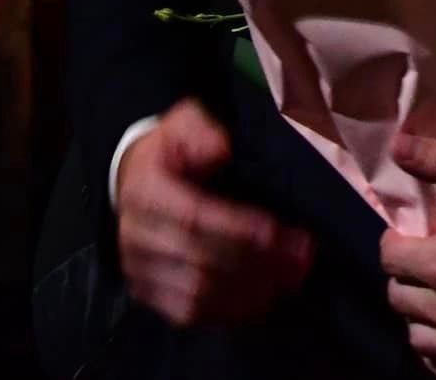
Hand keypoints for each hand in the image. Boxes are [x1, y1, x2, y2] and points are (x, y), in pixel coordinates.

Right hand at [116, 98, 314, 326]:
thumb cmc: (171, 150)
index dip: (238, 228)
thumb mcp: (184, 123)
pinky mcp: (147, 292)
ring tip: (290, 280)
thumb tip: (221, 150)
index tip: (278, 233)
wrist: (134, 179)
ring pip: (197, 293)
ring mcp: (138, 269)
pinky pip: (188, 313)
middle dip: (256, 262)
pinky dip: (228, 312)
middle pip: (200, 260)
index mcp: (144, 191)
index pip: (193, 217)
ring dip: (248, 291)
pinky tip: (262, 300)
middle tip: (301, 259)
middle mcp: (135, 236)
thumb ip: (200, 131)